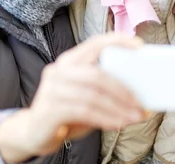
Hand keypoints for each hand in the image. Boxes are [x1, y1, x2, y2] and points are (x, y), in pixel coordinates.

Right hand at [0, 34, 145, 161]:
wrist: (34, 132)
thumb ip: (103, 88)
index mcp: (68, 60)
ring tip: (135, 117)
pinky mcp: (49, 108)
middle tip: (141, 103)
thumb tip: (138, 92)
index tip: (139, 46)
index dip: (117, 41)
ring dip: (118, 108)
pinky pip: (85, 111)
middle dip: (123, 90)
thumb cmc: (66, 112)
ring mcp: (52, 88)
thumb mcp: (85, 96)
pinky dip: (106, 118)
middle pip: (97, 75)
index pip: (94, 43)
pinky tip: (117, 124)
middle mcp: (58, 70)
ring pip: (93, 95)